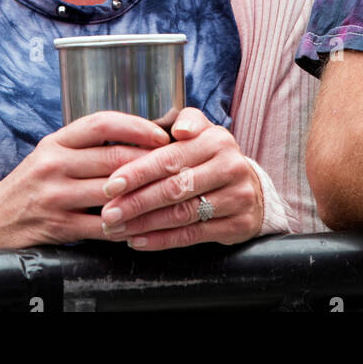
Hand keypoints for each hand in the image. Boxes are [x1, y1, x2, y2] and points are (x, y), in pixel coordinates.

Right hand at [0, 112, 169, 251]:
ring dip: (144, 193)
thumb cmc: (29, 186)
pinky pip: (102, 225)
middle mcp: (53, 164)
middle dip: (150, 160)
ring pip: (112, 191)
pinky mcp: (58, 226)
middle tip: (177, 164)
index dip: (136, 125)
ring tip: (168, 193)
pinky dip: (126, 225)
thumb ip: (84, 147)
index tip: (161, 133)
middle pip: (113, 156)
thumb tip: (136, 138)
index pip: (101, 123)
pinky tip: (142, 223)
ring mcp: (54, 196)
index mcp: (55, 142)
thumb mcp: (49, 155)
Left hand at [99, 108, 263, 249]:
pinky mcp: (238, 225)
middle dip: (136, 202)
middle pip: (175, 188)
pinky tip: (139, 241)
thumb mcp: (203, 132)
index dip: (138, 173)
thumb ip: (187, 122)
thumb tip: (179, 129)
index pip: (170, 158)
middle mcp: (229, 167)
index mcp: (216, 140)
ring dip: (144, 224)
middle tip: (109, 213)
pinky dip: (162, 240)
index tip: (110, 185)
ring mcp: (237, 198)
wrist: (253, 190)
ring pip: (182, 215)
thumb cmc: (213, 159)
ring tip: (117, 229)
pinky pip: (193, 235)